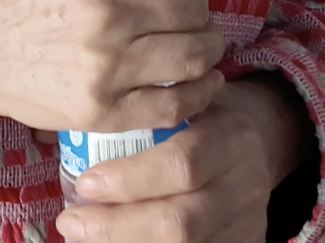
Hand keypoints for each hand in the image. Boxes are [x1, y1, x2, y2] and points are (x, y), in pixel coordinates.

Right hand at [0, 0, 224, 130]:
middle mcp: (108, 9)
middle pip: (190, 7)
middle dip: (198, 9)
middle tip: (189, 16)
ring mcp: (106, 64)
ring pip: (191, 55)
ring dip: (207, 50)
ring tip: (202, 48)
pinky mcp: (101, 110)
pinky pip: (172, 105)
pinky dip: (198, 95)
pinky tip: (202, 85)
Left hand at [54, 77, 313, 242]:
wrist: (260, 138)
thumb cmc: (203, 112)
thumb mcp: (184, 95)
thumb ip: (143, 108)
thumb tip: (63, 124)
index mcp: (231, 134)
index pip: (182, 163)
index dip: (131, 179)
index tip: (85, 181)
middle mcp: (247, 182)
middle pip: (182, 219)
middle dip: (119, 226)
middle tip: (71, 221)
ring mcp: (250, 221)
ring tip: (83, 236)